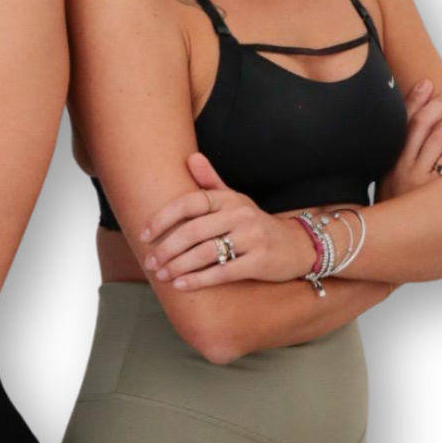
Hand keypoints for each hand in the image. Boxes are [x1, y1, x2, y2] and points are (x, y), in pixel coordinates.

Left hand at [137, 152, 315, 291]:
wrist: (297, 245)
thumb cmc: (255, 223)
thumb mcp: (235, 200)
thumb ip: (210, 182)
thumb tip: (190, 157)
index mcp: (229, 199)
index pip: (190, 202)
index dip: (163, 218)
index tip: (144, 234)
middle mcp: (240, 214)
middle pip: (193, 231)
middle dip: (166, 248)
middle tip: (151, 262)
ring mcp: (252, 238)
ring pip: (205, 252)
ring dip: (178, 266)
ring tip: (162, 274)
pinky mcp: (260, 262)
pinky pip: (223, 272)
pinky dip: (199, 280)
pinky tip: (181, 285)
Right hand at [377, 80, 441, 201]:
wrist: (380, 240)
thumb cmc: (390, 213)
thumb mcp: (385, 185)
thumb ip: (395, 164)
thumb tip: (412, 143)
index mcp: (389, 159)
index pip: (402, 121)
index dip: (414, 100)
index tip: (426, 83)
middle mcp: (401, 164)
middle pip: (422, 124)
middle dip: (439, 104)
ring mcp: (416, 177)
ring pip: (438, 139)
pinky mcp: (431, 192)